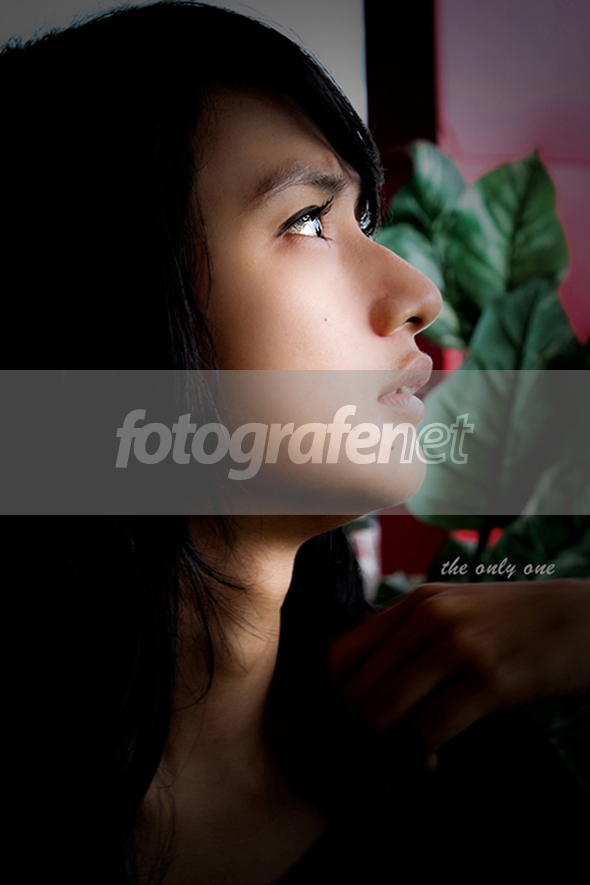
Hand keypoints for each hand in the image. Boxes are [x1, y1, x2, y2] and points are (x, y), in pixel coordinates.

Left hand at [328, 580, 589, 765]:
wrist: (583, 619)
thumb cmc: (518, 623)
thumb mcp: (458, 610)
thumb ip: (412, 636)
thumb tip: (368, 687)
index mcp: (416, 603)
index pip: (339, 654)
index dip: (331, 702)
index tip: (345, 729)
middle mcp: (427, 618)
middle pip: (354, 691)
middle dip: (352, 739)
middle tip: (367, 763)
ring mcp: (456, 647)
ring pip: (382, 713)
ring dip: (379, 756)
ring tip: (394, 772)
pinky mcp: (487, 681)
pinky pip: (427, 732)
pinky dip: (419, 759)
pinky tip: (432, 764)